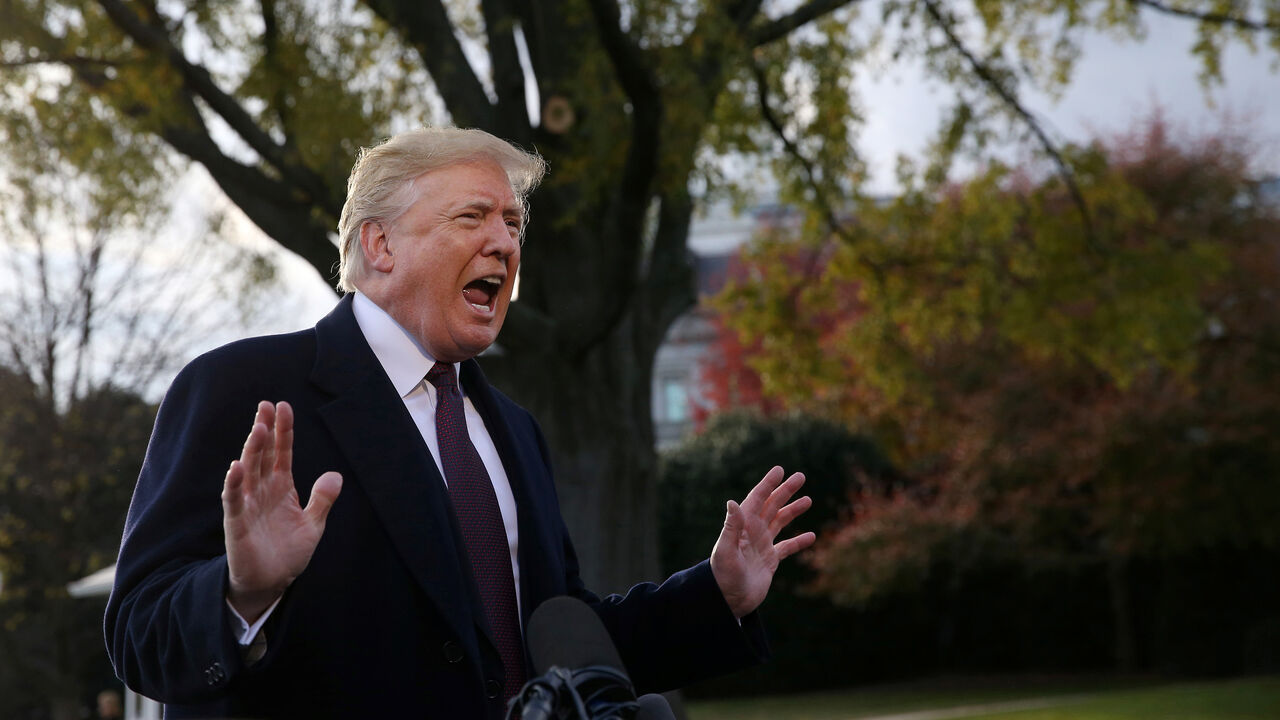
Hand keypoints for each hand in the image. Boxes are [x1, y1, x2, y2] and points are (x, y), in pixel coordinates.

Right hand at [222, 401, 341, 621]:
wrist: (272, 583)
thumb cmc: (288, 553)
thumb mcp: (313, 525)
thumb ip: (322, 500)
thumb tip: (335, 475)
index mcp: (281, 487)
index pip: (282, 452)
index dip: (283, 430)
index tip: (283, 406)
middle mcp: (262, 490)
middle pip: (263, 454)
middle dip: (265, 430)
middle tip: (266, 405)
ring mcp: (248, 504)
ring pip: (248, 471)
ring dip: (252, 450)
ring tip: (258, 428)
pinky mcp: (236, 523)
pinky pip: (234, 500)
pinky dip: (234, 484)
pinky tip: (235, 466)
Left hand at [710, 466, 815, 618]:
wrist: (728, 602)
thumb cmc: (723, 576)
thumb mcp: (725, 551)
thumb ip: (731, 527)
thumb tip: (732, 502)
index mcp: (743, 526)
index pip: (757, 499)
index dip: (768, 484)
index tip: (780, 470)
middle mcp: (753, 532)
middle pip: (772, 506)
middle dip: (785, 491)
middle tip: (800, 477)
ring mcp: (762, 545)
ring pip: (780, 522)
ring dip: (793, 510)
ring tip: (808, 500)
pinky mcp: (770, 561)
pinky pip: (787, 547)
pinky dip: (798, 541)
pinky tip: (811, 536)